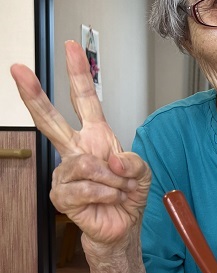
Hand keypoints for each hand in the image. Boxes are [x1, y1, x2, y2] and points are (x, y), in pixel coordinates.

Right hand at [10, 41, 150, 244]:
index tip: (72, 47)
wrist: (122, 226)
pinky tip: (108, 199)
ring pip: (86, 165)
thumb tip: (111, 160)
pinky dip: (106, 195)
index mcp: (96, 136)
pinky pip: (85, 188)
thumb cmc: (128, 195)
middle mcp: (77, 150)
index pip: (85, 99)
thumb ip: (133, 162)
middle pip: (50, 119)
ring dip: (112, 180)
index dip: (79, 74)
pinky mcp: (61, 194)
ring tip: (118, 189)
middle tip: (17, 69)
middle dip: (34, 94)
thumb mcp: (142, 173)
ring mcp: (66, 172)